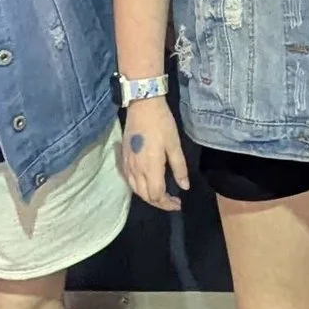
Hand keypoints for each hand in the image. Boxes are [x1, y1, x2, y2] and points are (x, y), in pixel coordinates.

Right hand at [121, 94, 187, 211]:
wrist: (142, 105)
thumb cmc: (162, 123)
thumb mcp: (175, 145)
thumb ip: (179, 167)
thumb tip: (184, 187)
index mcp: (150, 167)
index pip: (157, 195)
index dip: (167, 204)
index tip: (178, 203)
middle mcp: (136, 170)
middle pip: (145, 196)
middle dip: (159, 203)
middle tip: (172, 202)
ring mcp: (127, 165)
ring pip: (135, 190)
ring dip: (148, 197)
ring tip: (162, 196)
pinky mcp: (123, 158)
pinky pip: (129, 181)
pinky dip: (139, 188)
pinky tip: (147, 184)